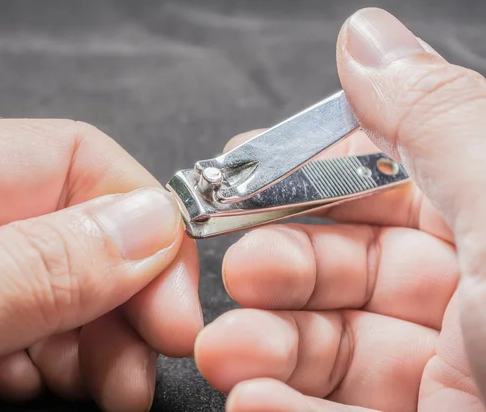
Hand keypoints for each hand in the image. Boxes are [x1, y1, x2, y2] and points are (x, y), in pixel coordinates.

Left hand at [0, 119, 201, 411]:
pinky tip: (41, 384)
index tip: (173, 306)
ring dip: (97, 339)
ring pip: (56, 284)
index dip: (143, 223)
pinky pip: (19, 325)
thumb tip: (152, 226)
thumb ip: (32, 269)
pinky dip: (50, 359)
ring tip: (108, 390)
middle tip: (142, 369)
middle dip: (126, 299)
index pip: (74, 157)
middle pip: (74, 230)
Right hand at [194, 8, 485, 411]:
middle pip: (349, 268)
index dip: (311, 178)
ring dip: (266, 347)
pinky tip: (255, 401)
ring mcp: (448, 379)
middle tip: (237, 271)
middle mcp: (475, 302)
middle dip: (281, 266)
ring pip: (333, 348)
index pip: (385, 187)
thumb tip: (365, 39)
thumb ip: (436, 119)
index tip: (243, 176)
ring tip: (228, 352)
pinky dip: (285, 409)